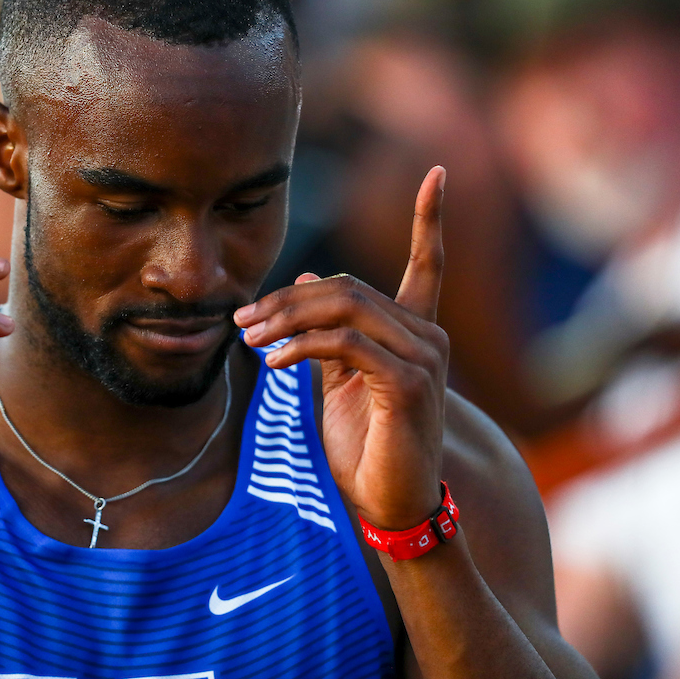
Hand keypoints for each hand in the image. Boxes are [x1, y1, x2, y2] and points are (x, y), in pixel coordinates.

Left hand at [234, 166, 447, 530]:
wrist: (391, 505)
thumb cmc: (366, 445)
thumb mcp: (340, 379)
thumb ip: (329, 330)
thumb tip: (312, 272)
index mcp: (415, 330)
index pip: (428, 263)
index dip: (431, 219)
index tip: (438, 173)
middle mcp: (428, 335)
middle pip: (348, 286)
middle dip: (287, 298)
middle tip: (241, 319)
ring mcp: (424, 356)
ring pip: (344, 307)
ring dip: (285, 318)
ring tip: (247, 338)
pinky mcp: (409, 382)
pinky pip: (343, 344)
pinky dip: (300, 346)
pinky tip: (272, 362)